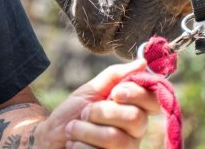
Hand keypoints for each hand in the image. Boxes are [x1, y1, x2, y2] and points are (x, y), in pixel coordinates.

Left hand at [34, 58, 161, 147]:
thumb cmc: (74, 113)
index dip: (137, 94)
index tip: (115, 93)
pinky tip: (73, 145)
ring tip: (72, 129)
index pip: (153, 101)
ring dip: (84, 130)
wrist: (51, 137)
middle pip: (135, 118)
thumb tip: (143, 63)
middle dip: (101, 112)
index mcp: (135, 110)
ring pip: (114, 139)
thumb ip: (116, 77)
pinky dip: (78, 146)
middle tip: (84, 113)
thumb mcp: (92, 90)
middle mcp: (135, 132)